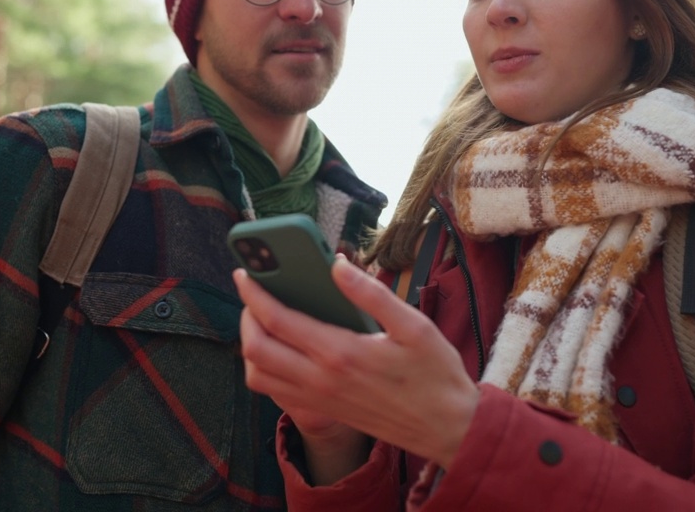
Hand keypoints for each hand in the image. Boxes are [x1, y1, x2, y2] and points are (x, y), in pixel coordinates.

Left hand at [234, 260, 479, 471]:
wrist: (449, 429)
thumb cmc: (435, 374)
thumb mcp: (413, 326)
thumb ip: (371, 294)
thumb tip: (336, 265)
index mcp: (340, 354)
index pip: (277, 320)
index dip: (253, 294)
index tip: (245, 273)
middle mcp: (321, 380)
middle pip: (255, 350)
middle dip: (245, 316)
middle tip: (254, 293)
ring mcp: (320, 400)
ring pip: (259, 376)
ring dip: (251, 345)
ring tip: (264, 318)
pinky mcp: (325, 411)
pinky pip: (276, 391)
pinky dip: (266, 367)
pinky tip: (283, 346)